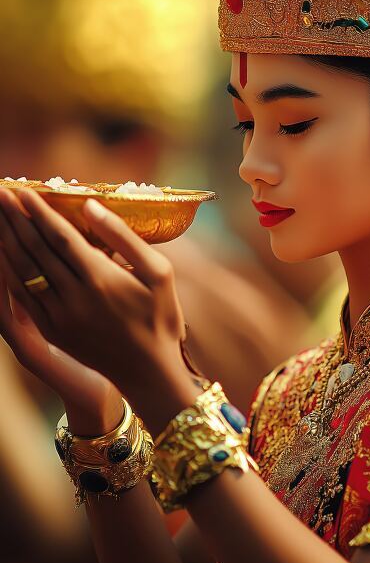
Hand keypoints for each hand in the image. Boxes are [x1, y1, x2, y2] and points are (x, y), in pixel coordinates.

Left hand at [0, 188, 195, 430]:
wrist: (149, 372)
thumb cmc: (161, 317)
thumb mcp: (160, 273)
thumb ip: (124, 238)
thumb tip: (91, 206)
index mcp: (101, 279)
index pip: (60, 236)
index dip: (39, 211)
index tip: (22, 190)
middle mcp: (75, 297)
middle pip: (36, 249)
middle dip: (15, 219)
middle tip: (0, 193)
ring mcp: (59, 317)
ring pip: (24, 271)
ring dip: (7, 241)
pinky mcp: (52, 331)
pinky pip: (23, 296)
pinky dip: (9, 272)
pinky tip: (2, 254)